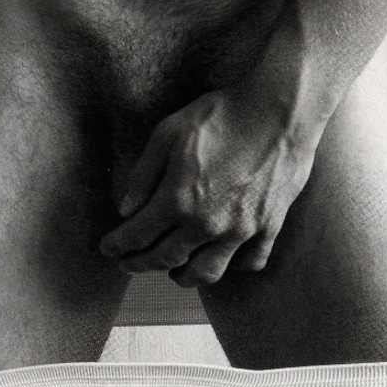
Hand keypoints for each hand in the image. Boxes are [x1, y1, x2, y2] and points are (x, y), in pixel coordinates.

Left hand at [98, 76, 320, 286]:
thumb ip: (144, 174)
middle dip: (140, 264)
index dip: (118, 245)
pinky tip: (221, 256)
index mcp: (178, 200)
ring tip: (173, 269)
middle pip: (166, 260)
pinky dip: (231, 266)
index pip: (138, 235)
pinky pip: (248, 263)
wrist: (279, 111)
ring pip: (206, 273)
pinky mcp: (269, 227)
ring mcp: (240, 231)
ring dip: (183, 275)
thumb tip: (126, 210)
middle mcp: (207, 224)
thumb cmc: (222, 115)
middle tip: (128, 263)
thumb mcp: (169, 132)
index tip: (108, 248)